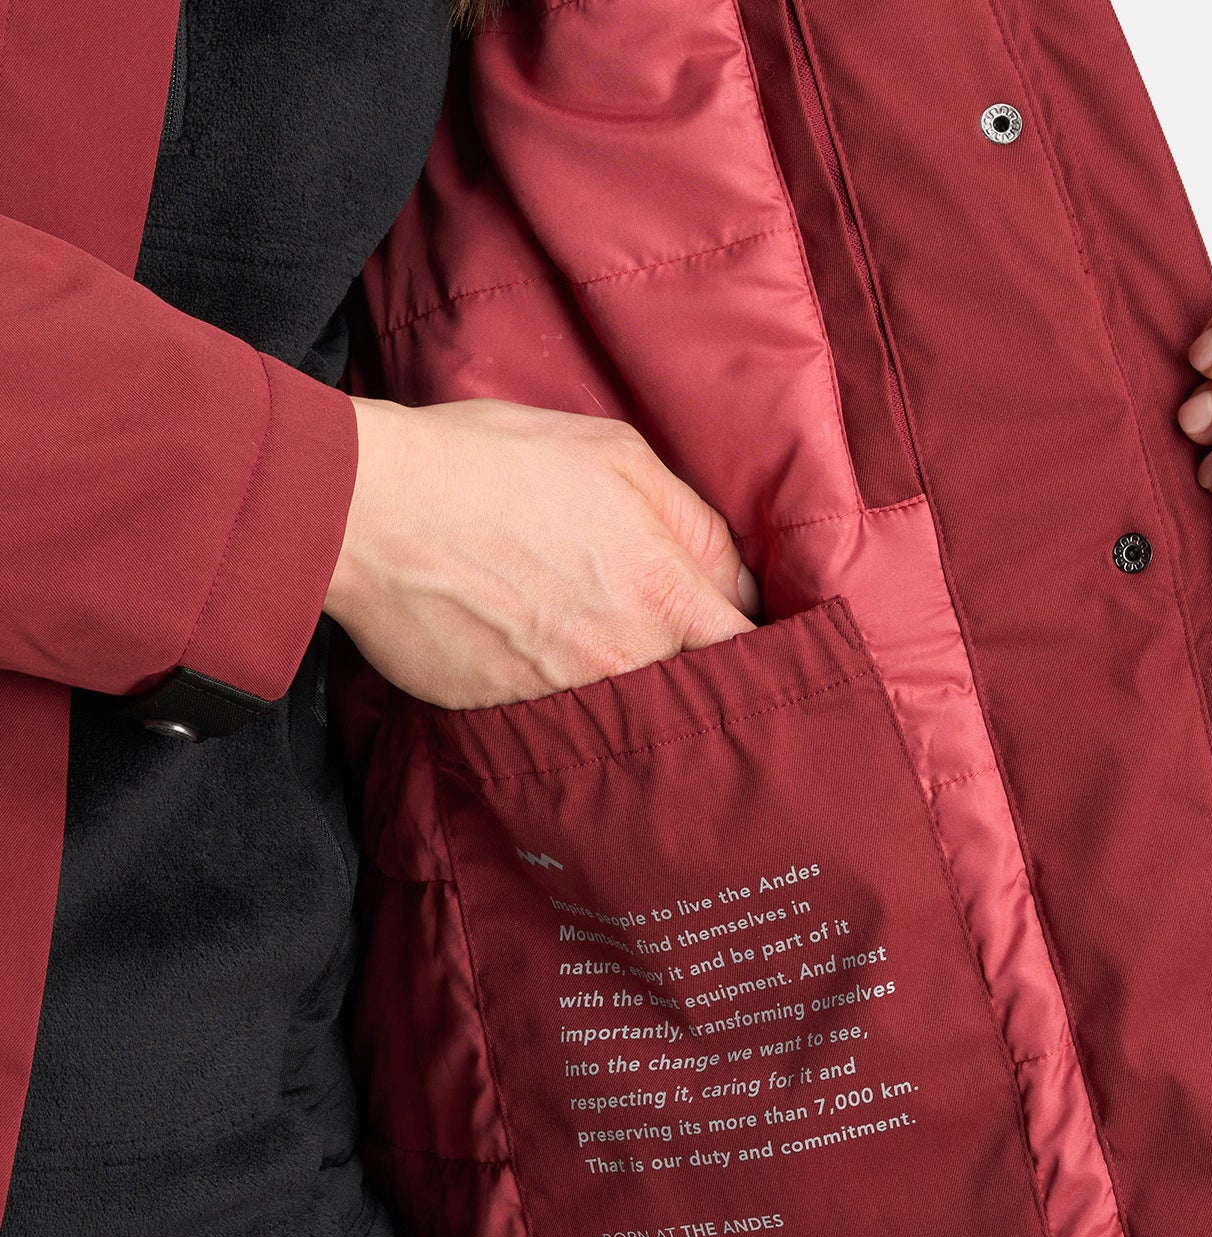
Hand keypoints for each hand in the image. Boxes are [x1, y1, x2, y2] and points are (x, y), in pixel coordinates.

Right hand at [326, 397, 759, 708]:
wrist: (374, 510)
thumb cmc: (495, 465)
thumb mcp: (617, 455)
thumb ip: (692, 520)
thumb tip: (733, 578)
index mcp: (665, 592)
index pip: (749, 649)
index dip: (755, 644)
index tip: (745, 638)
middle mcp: (626, 659)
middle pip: (696, 695)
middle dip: (699, 678)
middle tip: (684, 658)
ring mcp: (566, 698)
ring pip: (631, 716)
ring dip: (632, 695)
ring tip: (603, 659)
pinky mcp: (509, 718)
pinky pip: (560, 724)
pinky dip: (564, 706)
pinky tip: (541, 668)